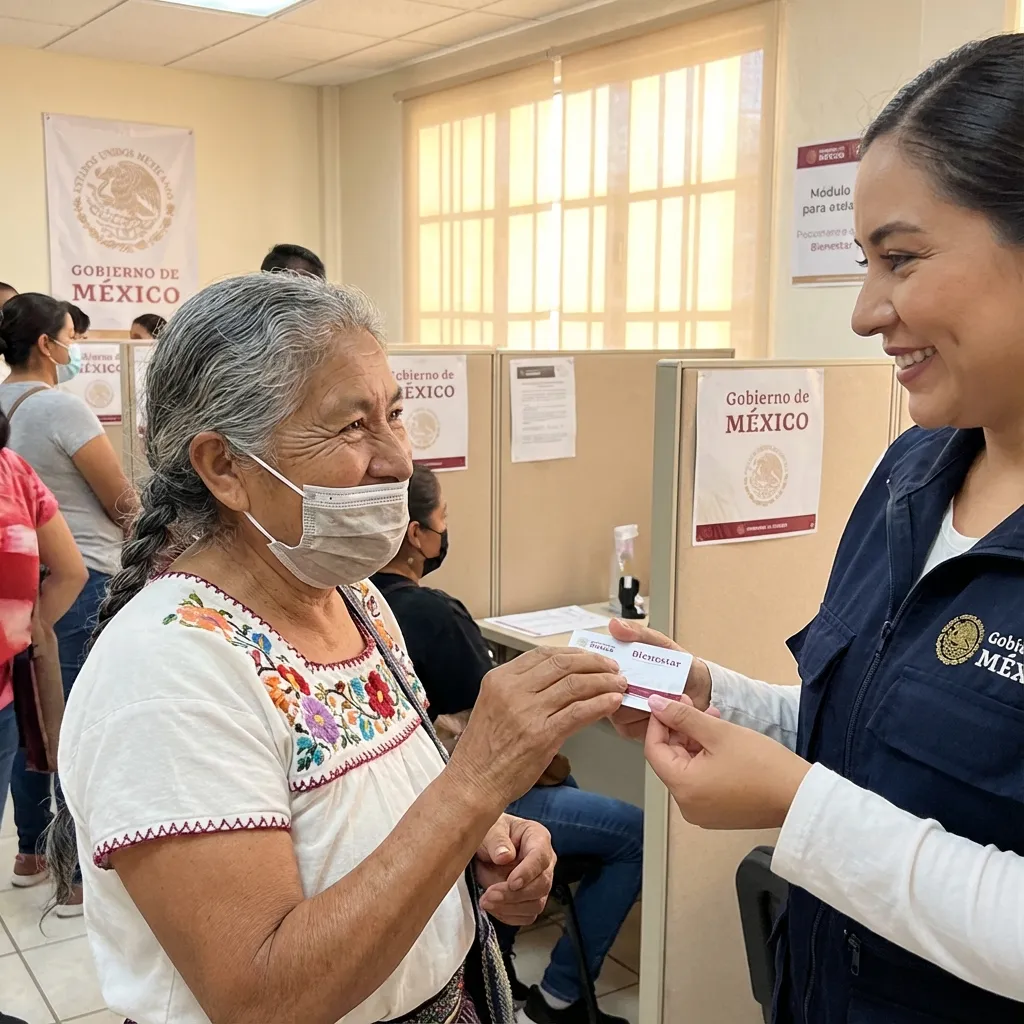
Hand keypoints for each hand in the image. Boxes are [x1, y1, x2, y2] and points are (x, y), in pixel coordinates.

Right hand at [450, 647, 626, 805]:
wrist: (473, 783)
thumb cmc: (484, 751)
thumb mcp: (495, 706)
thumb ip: (521, 689)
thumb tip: (558, 680)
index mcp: (500, 678)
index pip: (543, 654)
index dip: (573, 653)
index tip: (590, 657)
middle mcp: (512, 690)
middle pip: (563, 664)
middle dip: (593, 663)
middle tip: (611, 668)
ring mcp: (528, 712)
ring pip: (575, 685)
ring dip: (603, 682)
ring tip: (618, 684)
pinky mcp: (542, 735)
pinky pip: (579, 712)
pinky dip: (600, 704)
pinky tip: (612, 702)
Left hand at [474, 815, 554, 926]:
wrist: (486, 848)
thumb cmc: (492, 833)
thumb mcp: (491, 830)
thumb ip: (497, 841)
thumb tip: (504, 857)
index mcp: (538, 838)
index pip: (540, 857)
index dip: (528, 872)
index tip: (512, 882)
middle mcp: (544, 863)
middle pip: (541, 885)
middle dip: (515, 894)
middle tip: (490, 894)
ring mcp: (540, 883)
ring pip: (536, 904)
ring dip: (510, 908)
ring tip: (486, 901)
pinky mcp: (531, 900)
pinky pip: (526, 916)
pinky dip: (508, 916)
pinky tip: (493, 907)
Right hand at [605, 619, 712, 740]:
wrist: (701, 689)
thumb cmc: (678, 666)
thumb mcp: (659, 644)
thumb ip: (638, 634)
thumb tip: (615, 625)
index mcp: (616, 670)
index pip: (594, 671)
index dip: (602, 670)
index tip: (619, 667)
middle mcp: (614, 691)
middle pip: (603, 694)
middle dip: (624, 689)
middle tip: (646, 682)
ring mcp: (622, 712)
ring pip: (616, 713)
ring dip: (640, 704)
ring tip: (660, 695)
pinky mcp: (633, 729)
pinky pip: (630, 727)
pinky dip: (648, 719)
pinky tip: (662, 710)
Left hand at [644, 694, 810, 829]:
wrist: (800, 796)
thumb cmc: (763, 765)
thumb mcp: (718, 732)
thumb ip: (683, 717)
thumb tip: (655, 705)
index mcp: (683, 787)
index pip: (654, 749)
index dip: (659, 722)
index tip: (668, 703)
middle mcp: (687, 805)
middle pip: (670, 759)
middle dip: (680, 729)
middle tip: (694, 704)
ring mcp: (702, 812)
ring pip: (686, 767)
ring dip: (694, 740)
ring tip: (712, 716)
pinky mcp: (718, 813)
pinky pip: (701, 780)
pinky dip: (705, 758)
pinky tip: (720, 739)